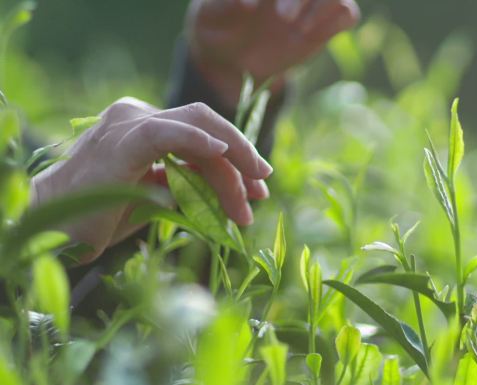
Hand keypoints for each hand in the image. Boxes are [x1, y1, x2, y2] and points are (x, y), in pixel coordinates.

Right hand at [31, 97, 271, 262]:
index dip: (237, 156)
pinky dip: (198, 139)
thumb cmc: (102, 213)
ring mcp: (129, 124)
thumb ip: (192, 182)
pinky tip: (222, 150)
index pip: (204, 132)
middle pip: (208, 125)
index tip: (257, 189)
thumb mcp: (158, 194)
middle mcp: (139, 116)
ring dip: (229, 169)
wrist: (54, 228)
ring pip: (198, 131)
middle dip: (242, 157)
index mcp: (146, 125)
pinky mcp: (123, 141)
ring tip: (245, 205)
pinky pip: (167, 132)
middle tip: (261, 191)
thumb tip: (234, 188)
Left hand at [186, 0, 359, 104]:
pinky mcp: (325, 23)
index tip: (249, 7)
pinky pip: (347, 13)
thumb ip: (222, 4)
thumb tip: (246, 1)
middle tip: (283, 18)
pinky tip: (307, 35)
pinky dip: (336, 20)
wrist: (232, 58)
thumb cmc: (218, 25)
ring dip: (323, 4)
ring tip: (300, 31)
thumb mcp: (210, 16)